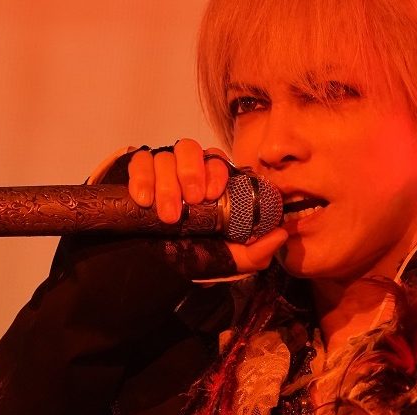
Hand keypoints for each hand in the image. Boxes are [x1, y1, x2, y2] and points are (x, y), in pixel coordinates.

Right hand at [127, 138, 286, 273]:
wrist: (149, 264)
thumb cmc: (192, 254)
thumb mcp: (226, 259)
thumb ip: (254, 253)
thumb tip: (280, 235)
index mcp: (211, 181)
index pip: (218, 160)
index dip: (216, 172)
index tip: (213, 194)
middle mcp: (186, 169)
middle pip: (189, 149)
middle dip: (191, 173)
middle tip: (191, 201)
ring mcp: (160, 168)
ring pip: (164, 156)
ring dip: (167, 184)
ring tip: (168, 215)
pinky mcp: (136, 172)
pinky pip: (139, 161)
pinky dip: (142, 178)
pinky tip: (144, 200)